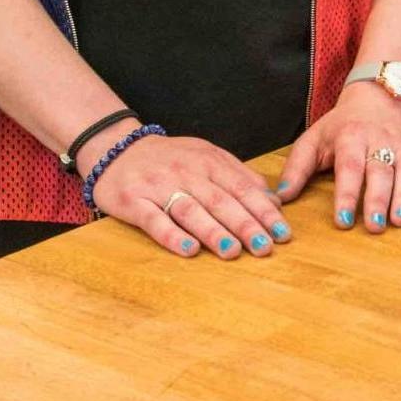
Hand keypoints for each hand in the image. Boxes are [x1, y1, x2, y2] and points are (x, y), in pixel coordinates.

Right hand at [88, 126, 290, 260]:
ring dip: (213, 231)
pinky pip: (154, 220)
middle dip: (246, 225)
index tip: (283, 233)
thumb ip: (239, 175)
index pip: (242, 188)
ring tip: (233, 251)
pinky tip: (189, 250)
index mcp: (209, 161)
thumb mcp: (207, 156)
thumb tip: (273, 200)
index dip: (264, 211)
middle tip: (266, 247)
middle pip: (221, 201)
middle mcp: (187, 172)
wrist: (117, 148)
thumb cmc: (170, 159)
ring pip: (191, 210)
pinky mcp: (134, 202)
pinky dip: (172, 236)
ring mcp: (159, 187)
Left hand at [277, 82, 400, 234]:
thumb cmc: (340, 126)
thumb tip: (280, 198)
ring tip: (400, 222)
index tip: (343, 221)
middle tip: (375, 227)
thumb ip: (296, 169)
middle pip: (381, 171)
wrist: (374, 98)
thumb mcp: (313, 140)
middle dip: (378, 200)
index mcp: (350, 137)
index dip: (347, 195)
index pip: (349, 168)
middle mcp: (379, 140)